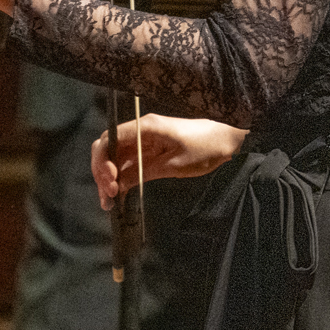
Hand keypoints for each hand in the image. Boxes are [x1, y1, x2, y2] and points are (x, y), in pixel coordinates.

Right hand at [90, 115, 247, 208]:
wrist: (227, 140)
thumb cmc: (205, 147)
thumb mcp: (174, 164)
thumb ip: (144, 172)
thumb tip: (119, 184)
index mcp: (145, 127)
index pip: (109, 139)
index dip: (103, 162)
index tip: (109, 183)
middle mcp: (140, 131)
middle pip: (108, 149)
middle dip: (102, 172)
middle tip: (108, 196)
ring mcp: (144, 141)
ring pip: (116, 159)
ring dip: (109, 179)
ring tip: (109, 202)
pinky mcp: (150, 151)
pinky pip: (129, 164)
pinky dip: (121, 179)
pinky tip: (119, 195)